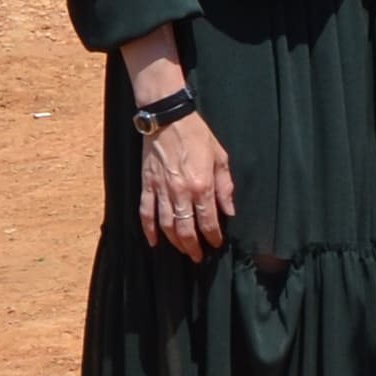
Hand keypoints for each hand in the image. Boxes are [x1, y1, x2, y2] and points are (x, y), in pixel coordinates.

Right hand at [139, 110, 237, 262]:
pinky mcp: (147, 185)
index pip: (208, 221)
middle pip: (185, 229)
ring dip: (174, 242)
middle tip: (197, 256)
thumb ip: (225, 187)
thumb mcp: (220, 158)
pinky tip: (153, 241)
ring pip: (166, 225)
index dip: (213, 236)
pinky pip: (145, 212)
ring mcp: (161, 190)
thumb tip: (229, 211)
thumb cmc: (197, 136)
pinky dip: (148, 229)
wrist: (168, 119)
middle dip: (193, 246)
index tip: (216, 244)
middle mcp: (180, 192)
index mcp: (202, 185)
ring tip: (182, 250)